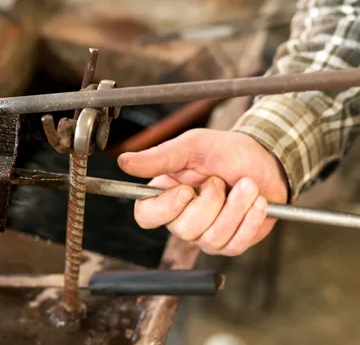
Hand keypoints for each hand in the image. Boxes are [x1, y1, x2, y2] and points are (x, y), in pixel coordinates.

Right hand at [117, 129, 288, 255]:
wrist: (265, 160)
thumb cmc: (225, 151)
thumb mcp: (192, 146)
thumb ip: (159, 157)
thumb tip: (124, 162)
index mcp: (165, 195)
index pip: (145, 216)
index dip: (164, 208)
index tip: (185, 190)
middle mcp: (181, 219)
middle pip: (183, 229)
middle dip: (211, 201)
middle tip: (219, 180)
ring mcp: (205, 235)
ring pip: (212, 238)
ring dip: (236, 206)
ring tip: (247, 185)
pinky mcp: (231, 244)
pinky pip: (235, 244)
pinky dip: (251, 219)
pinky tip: (258, 201)